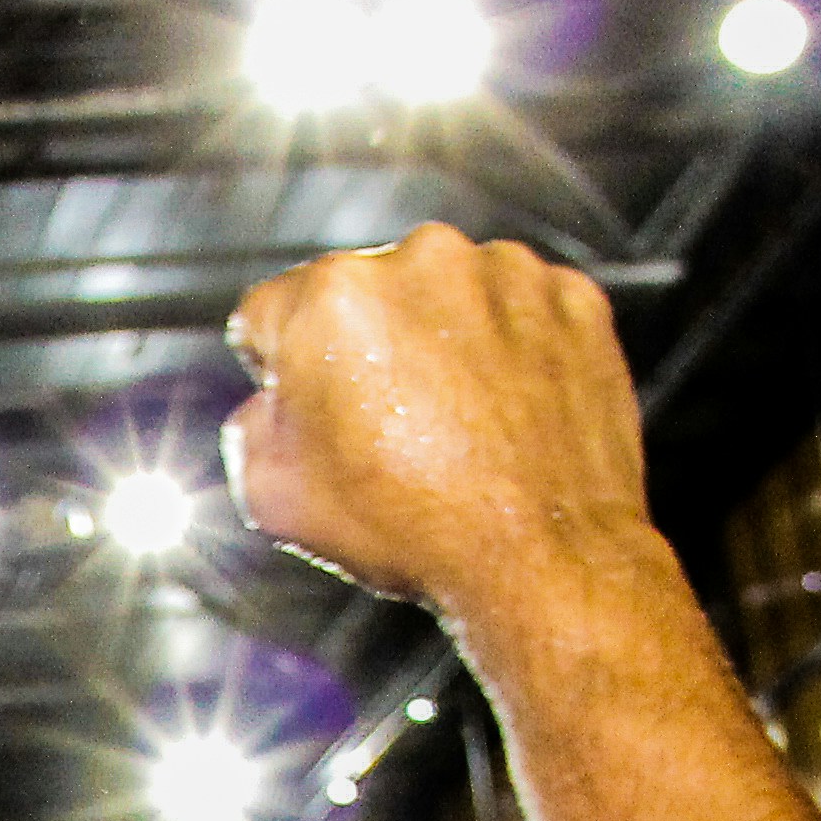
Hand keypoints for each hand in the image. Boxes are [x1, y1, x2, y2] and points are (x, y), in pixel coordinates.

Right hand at [218, 224, 656, 622]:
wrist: (538, 559)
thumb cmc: (414, 528)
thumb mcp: (274, 495)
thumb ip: (249, 425)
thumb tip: (269, 405)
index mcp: (334, 297)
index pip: (273, 311)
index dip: (280, 368)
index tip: (308, 404)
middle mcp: (421, 262)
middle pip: (364, 294)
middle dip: (366, 348)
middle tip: (384, 427)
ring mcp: (505, 275)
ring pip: (445, 297)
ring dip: (439, 343)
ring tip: (449, 427)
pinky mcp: (571, 298)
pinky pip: (518, 312)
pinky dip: (508, 350)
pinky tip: (500, 413)